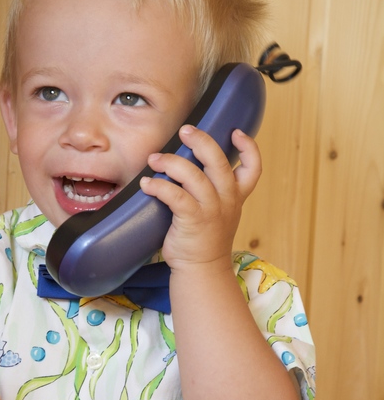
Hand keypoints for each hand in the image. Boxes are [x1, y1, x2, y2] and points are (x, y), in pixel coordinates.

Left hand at [140, 125, 261, 269]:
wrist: (202, 269)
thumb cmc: (205, 237)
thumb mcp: (220, 211)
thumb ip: (214, 188)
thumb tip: (190, 160)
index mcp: (235, 195)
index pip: (253, 168)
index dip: (248, 148)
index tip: (236, 133)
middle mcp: (227, 200)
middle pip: (219, 162)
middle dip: (201, 141)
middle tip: (184, 130)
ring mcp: (211, 210)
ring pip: (194, 176)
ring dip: (171, 163)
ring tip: (154, 159)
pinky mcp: (193, 220)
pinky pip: (175, 196)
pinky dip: (158, 186)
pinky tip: (146, 184)